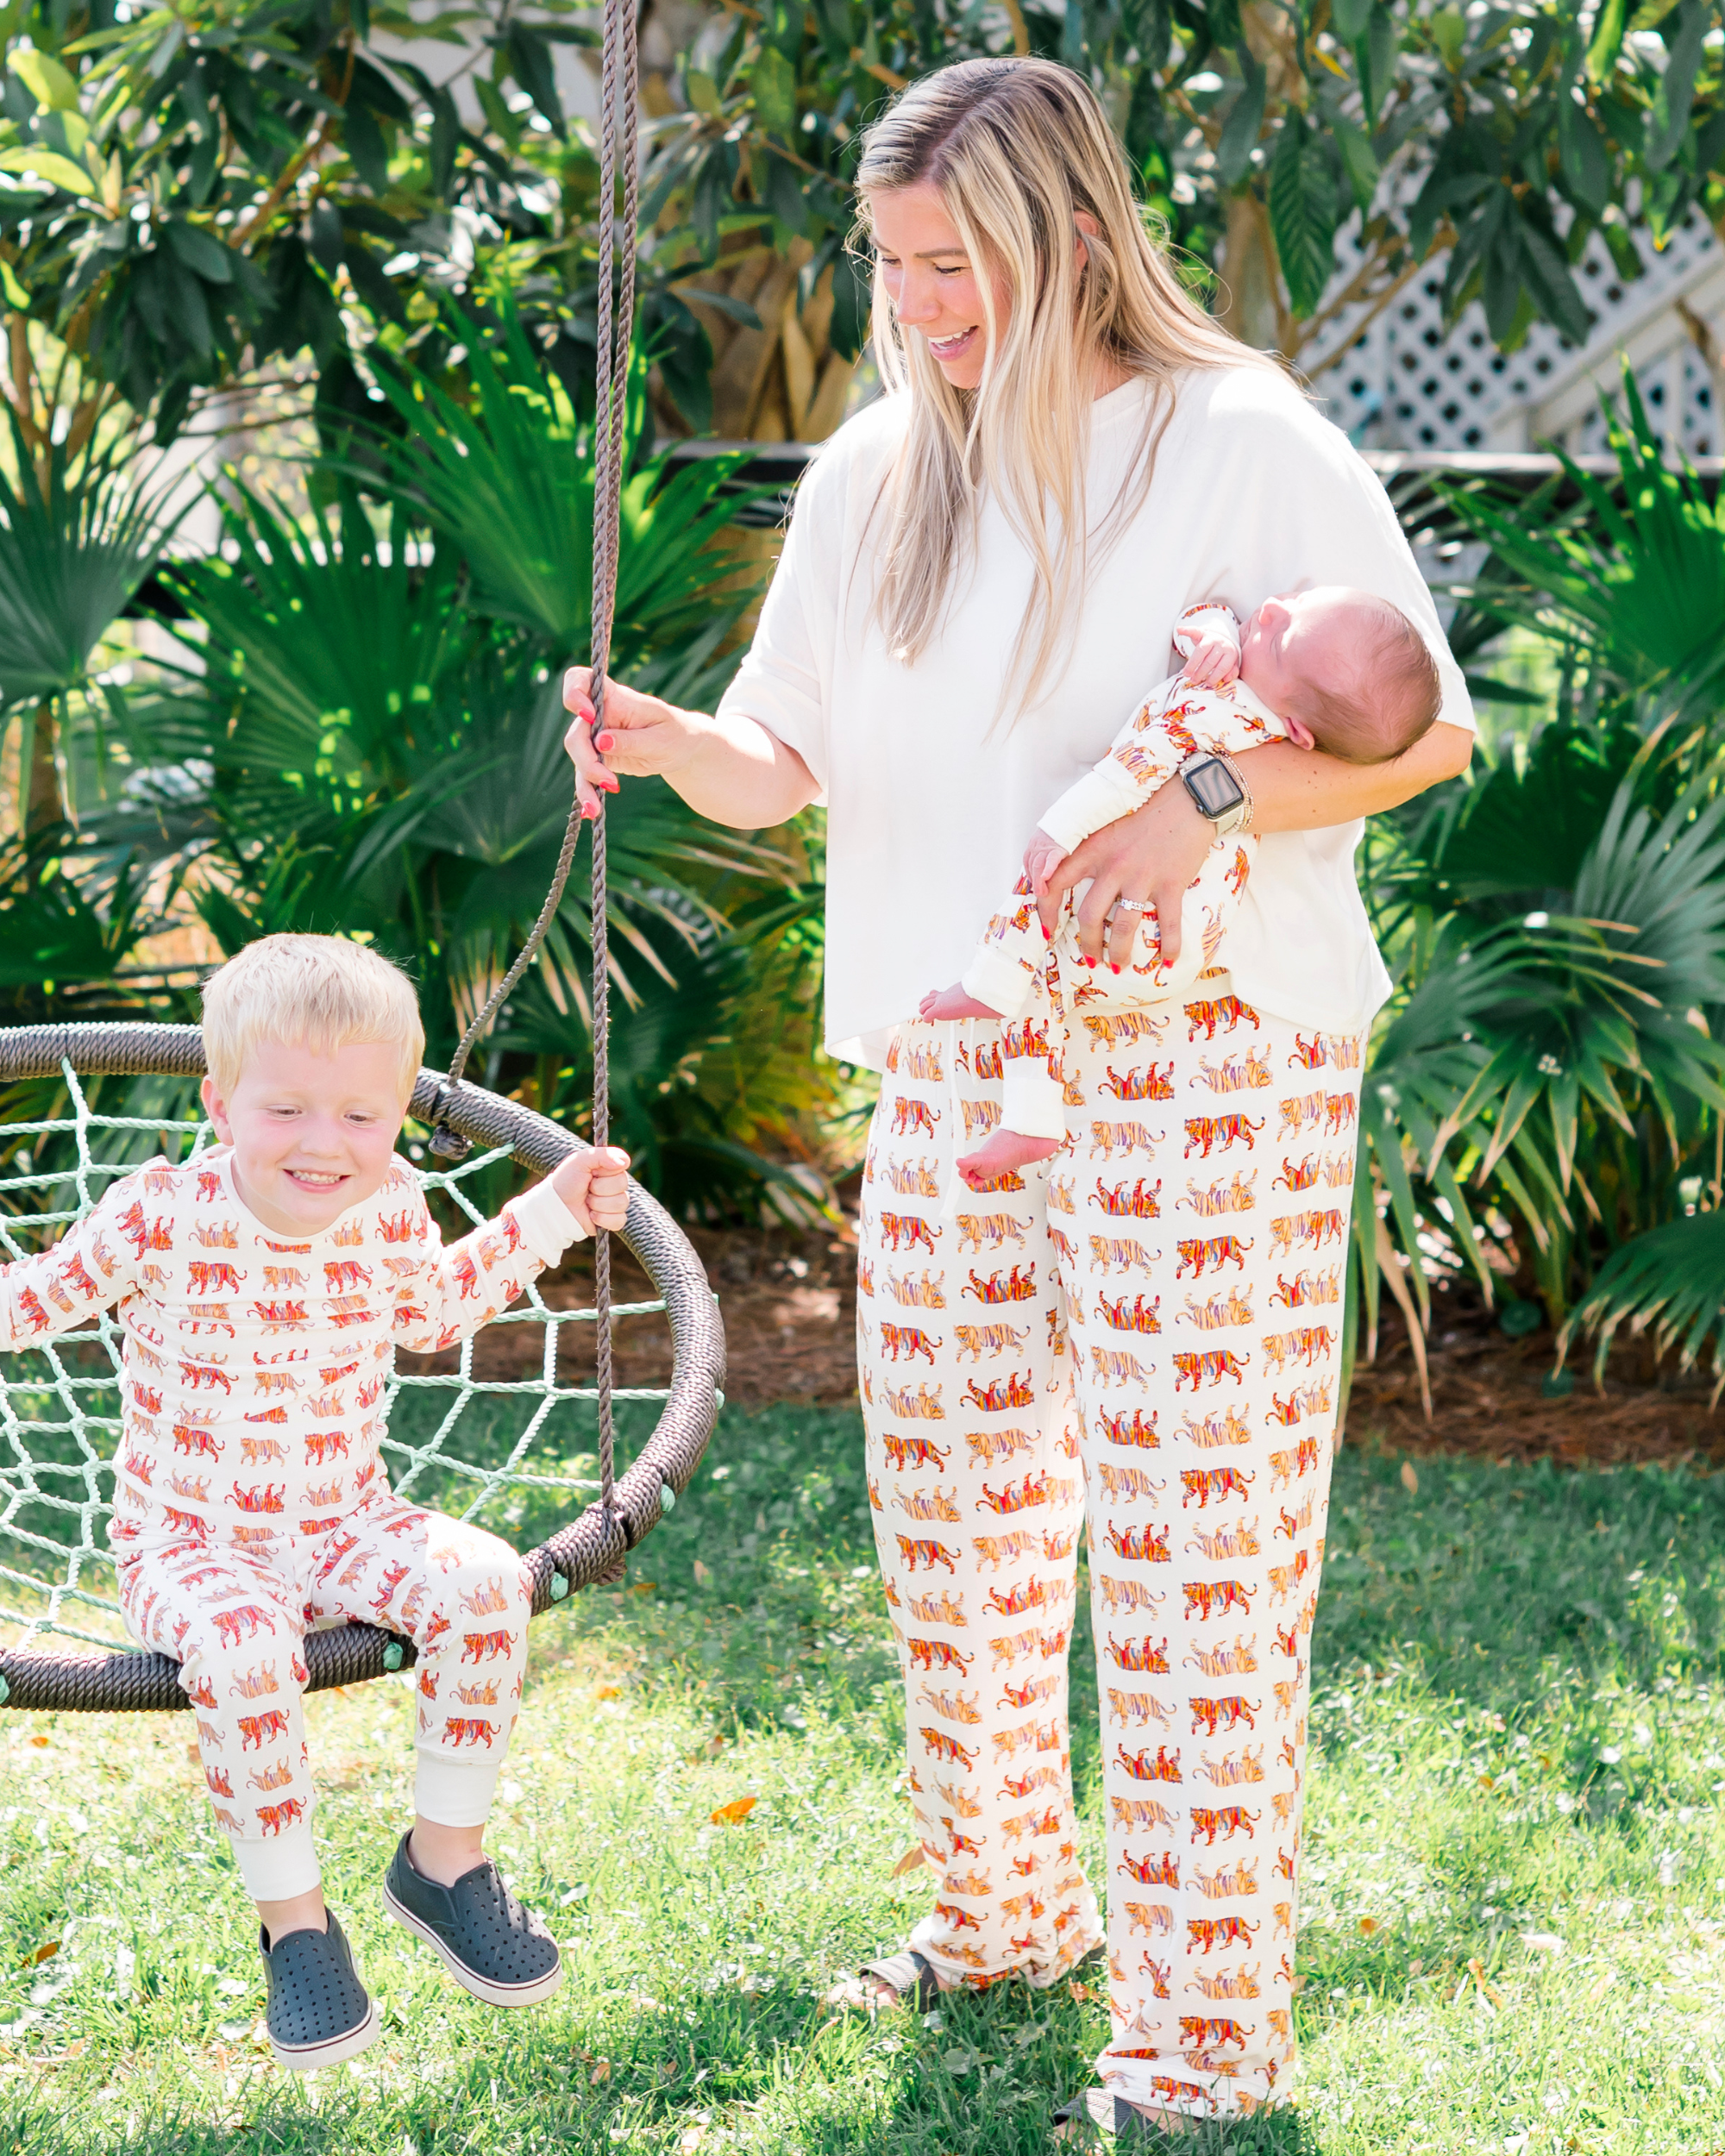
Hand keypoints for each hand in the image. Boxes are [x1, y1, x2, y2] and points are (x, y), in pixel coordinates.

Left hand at [550, 1145, 631, 1234]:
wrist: (555, 1207)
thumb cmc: (566, 1181)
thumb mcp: (579, 1160)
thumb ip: (603, 1154)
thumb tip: (624, 1162)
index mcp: (609, 1169)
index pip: (622, 1166)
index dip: (605, 1172)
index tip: (592, 1173)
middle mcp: (614, 1185)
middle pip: (622, 1185)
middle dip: (599, 1188)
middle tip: (586, 1189)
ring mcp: (614, 1203)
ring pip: (621, 1203)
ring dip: (598, 1204)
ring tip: (586, 1202)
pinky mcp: (612, 1220)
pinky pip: (619, 1220)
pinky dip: (602, 1219)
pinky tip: (591, 1215)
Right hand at [563, 668, 710, 819]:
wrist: (682, 749)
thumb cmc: (675, 734)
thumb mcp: (661, 739)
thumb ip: (632, 740)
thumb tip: (601, 741)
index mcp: (616, 698)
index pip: (581, 680)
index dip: (574, 693)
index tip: (587, 715)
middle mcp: (600, 714)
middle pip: (576, 732)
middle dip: (586, 759)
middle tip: (608, 780)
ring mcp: (596, 736)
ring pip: (578, 756)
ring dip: (586, 782)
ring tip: (596, 808)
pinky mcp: (599, 757)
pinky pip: (586, 774)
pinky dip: (588, 792)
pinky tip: (591, 811)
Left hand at [1023, 827, 1067, 902]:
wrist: (1073, 814)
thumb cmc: (1066, 827)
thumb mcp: (1052, 839)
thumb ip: (1049, 851)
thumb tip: (1051, 864)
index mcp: (1036, 844)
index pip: (1028, 863)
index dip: (1031, 875)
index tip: (1036, 885)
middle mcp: (1038, 845)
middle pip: (1032, 866)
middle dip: (1035, 882)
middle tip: (1040, 893)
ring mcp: (1046, 846)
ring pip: (1038, 866)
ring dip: (1039, 881)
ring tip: (1043, 892)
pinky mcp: (1057, 847)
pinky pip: (1050, 860)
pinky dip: (1048, 869)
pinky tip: (1047, 877)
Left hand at [1039, 782, 1213, 970]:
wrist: (1188, 799)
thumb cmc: (1147, 811)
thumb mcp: (1108, 825)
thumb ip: (1089, 849)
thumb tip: (1067, 873)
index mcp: (1093, 850)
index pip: (1057, 883)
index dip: (1047, 909)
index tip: (1048, 929)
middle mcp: (1114, 866)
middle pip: (1090, 916)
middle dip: (1088, 944)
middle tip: (1091, 958)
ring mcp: (1143, 877)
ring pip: (1124, 926)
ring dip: (1120, 952)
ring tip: (1118, 965)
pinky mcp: (1171, 884)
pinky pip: (1168, 924)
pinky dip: (1170, 946)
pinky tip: (1168, 960)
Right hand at [1177, 633, 1238, 690]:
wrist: (1221, 638)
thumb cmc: (1223, 654)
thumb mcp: (1231, 663)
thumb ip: (1231, 671)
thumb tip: (1227, 679)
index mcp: (1231, 653)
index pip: (1223, 667)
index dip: (1215, 677)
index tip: (1207, 684)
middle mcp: (1222, 644)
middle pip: (1210, 660)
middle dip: (1201, 672)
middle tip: (1194, 680)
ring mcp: (1211, 637)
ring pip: (1201, 650)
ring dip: (1192, 663)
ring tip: (1187, 673)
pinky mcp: (1202, 633)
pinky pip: (1194, 631)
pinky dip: (1186, 630)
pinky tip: (1179, 630)